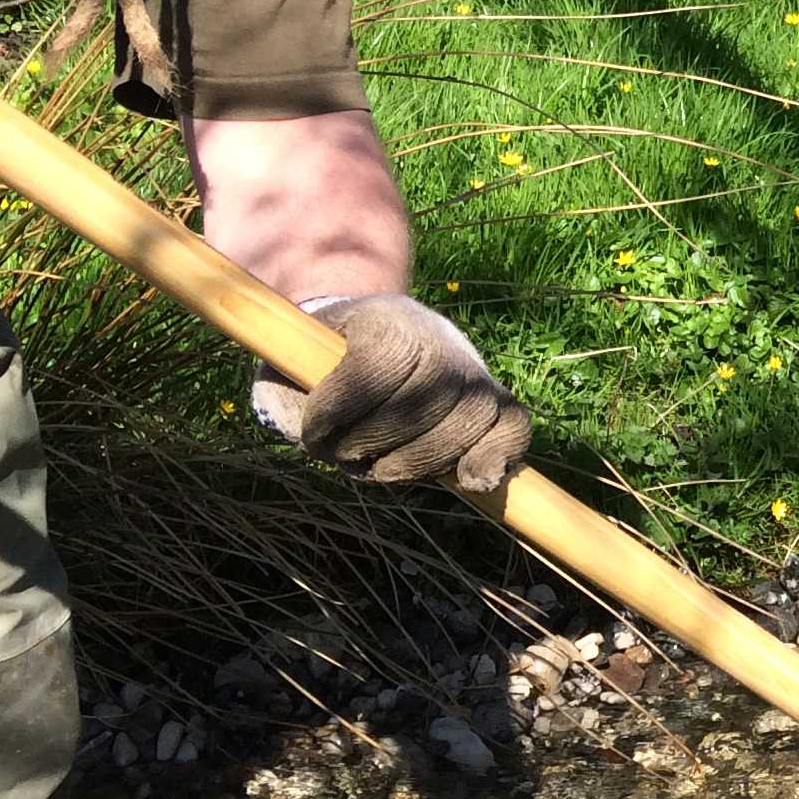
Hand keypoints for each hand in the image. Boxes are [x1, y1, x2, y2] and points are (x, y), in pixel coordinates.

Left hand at [252, 293, 529, 493]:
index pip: (378, 361)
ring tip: (383, 469)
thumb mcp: (284, 376)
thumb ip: (291, 405)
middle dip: (381, 441)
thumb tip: (322, 443)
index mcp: (382, 318)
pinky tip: (471, 480)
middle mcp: (436, 335)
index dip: (342, 407)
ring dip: (424, 460)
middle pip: (432, 391)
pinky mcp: (493, 398)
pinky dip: (498, 456)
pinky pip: (515, 426)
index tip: (312, 434)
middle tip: (347, 457)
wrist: (358, 342)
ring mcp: (470, 367)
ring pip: (473, 415)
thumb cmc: (313, 369)